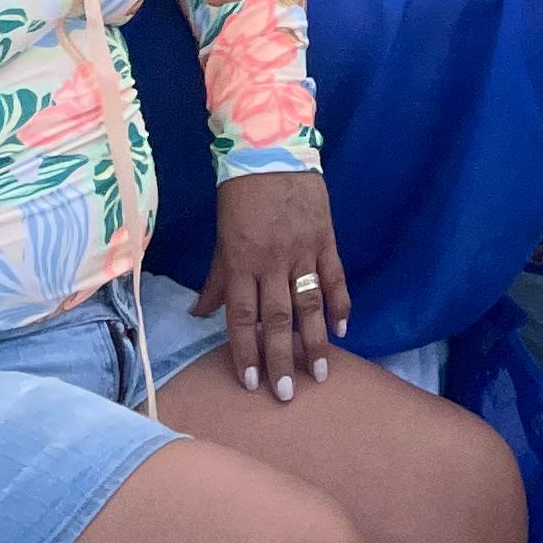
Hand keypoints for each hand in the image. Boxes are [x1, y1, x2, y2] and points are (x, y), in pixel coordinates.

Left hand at [197, 168, 349, 399]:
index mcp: (241, 260)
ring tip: (320, 373)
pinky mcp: (325, 238)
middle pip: (277, 318)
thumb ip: (217, 277)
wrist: (273, 148)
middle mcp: (272, 260)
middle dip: (281, 358)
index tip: (252, 382)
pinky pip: (334, 275)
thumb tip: (199, 314)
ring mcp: (302, 250)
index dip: (246, 351)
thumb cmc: (241, 194)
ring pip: (309, 303)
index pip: (242, 316)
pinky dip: (340, 303)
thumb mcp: (222, 235)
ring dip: (315, 341)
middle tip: (286, 394)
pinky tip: (344, 328)